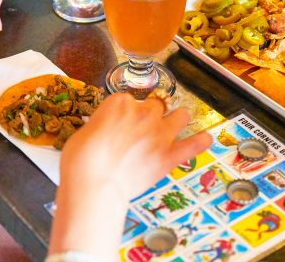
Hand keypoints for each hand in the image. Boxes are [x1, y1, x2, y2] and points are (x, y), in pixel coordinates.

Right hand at [61, 94, 211, 198]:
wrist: (93, 186)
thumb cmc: (80, 161)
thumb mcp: (83, 133)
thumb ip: (101, 125)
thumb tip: (104, 130)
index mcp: (120, 103)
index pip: (127, 99)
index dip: (125, 112)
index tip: (120, 122)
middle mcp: (144, 113)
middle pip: (155, 104)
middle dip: (151, 113)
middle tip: (144, 127)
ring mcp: (160, 134)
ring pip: (180, 115)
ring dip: (177, 119)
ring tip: (173, 126)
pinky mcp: (169, 156)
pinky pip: (195, 145)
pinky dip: (201, 142)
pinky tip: (205, 139)